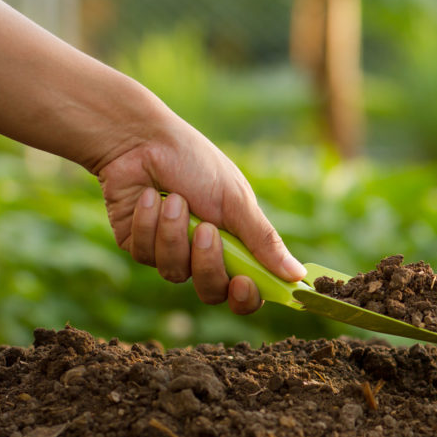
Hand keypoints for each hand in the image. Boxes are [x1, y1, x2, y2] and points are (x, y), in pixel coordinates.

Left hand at [96, 118, 305, 313]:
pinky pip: (145, 255)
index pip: (247, 290)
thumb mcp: (236, 201)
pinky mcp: (138, 246)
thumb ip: (264, 240)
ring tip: (173, 198)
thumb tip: (298, 275)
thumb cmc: (195, 163)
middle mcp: (204, 255)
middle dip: (207, 263)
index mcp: (236, 245)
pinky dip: (149, 224)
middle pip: (211, 291)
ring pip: (174, 273)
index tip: (243, 283)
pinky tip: (148, 197)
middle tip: (206, 230)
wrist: (140, 140)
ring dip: (174, 233)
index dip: (246, 297)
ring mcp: (169, 252)